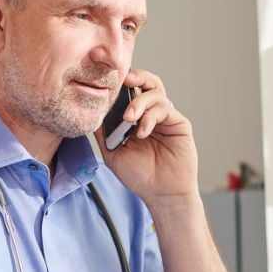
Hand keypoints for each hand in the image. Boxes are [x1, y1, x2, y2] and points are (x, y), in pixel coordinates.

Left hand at [94, 69, 198, 204]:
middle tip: (124, 81)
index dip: (122, 85)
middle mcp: (153, 114)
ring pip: (156, 93)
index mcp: (137, 118)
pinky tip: (142, 133)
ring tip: (129, 119)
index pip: (131, 92)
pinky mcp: (180, 124)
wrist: (161, 194)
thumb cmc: (140, 176)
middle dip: (136, 77)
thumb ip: (104, 133)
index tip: (108, 83)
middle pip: (148, 83)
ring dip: (140, 102)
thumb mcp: (113, 153)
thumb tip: (93, 112)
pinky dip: (150, 117)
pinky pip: (165, 110)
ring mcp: (167, 118)